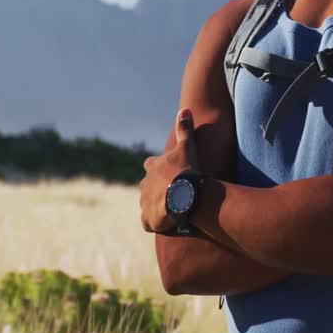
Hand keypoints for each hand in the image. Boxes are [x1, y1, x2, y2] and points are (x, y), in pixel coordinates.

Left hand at [140, 108, 200, 233]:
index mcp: (152, 167)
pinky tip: (165, 223)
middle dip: (156, 189)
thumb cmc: (186, 171)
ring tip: (171, 210)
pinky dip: (155, 223)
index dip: (158, 168)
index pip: (150, 165)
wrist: (186, 196)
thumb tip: (184, 109)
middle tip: (170, 193)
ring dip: (156, 206)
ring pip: (147, 204)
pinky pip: (148, 223)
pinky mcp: (147, 220)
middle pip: (147, 186)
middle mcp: (144, 184)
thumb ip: (185, 129)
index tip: (167, 172)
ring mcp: (145, 203)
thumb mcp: (187, 146)